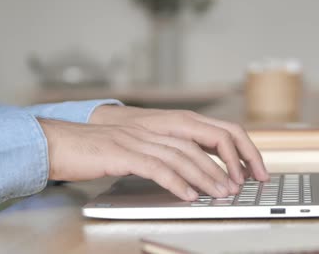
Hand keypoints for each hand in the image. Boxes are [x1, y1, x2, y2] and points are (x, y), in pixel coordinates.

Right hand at [90, 105, 268, 184]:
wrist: (64, 142)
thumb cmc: (107, 147)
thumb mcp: (148, 143)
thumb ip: (175, 150)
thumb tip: (205, 168)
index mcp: (170, 122)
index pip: (218, 130)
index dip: (240, 149)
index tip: (254, 170)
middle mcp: (159, 126)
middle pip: (206, 139)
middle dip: (230, 163)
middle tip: (243, 185)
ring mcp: (141, 137)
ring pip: (184, 155)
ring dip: (207, 176)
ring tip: (221, 193)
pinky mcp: (122, 152)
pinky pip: (156, 167)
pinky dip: (175, 182)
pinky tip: (188, 195)